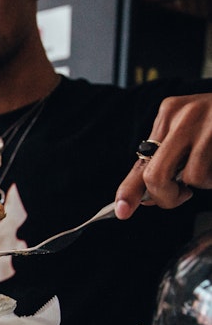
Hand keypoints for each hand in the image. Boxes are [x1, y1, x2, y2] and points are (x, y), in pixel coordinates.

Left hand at [116, 93, 211, 218]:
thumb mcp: (188, 133)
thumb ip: (165, 161)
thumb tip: (146, 198)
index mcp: (169, 113)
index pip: (141, 161)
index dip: (129, 191)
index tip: (121, 210)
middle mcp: (185, 114)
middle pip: (156, 175)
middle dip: (167, 197)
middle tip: (181, 194)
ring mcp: (209, 122)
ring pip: (191, 177)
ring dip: (203, 184)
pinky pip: (210, 175)